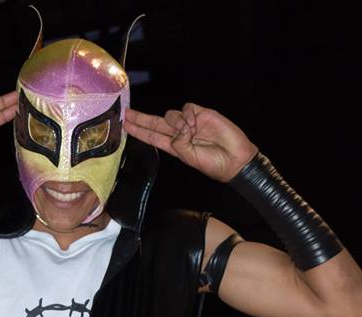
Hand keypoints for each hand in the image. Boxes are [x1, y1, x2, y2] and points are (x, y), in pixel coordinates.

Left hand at [124, 103, 256, 181]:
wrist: (235, 158)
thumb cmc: (213, 163)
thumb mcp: (190, 159)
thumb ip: (179, 144)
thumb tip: (178, 129)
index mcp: (175, 147)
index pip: (153, 137)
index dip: (139, 131)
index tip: (126, 126)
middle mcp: (180, 133)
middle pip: (156, 123)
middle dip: (142, 119)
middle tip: (127, 114)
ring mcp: (191, 123)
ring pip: (171, 115)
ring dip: (176, 122)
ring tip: (190, 131)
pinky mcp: (201, 114)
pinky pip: (186, 108)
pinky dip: (187, 115)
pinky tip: (194, 123)